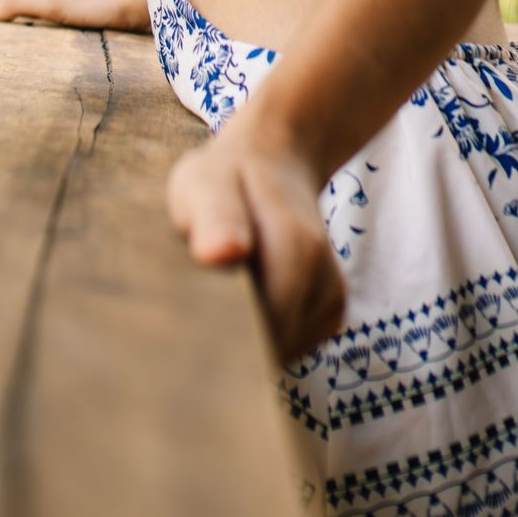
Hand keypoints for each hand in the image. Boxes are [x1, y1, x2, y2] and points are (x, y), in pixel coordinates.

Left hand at [164, 113, 346, 361]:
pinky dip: (262, 335)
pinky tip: (244, 300)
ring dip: (245, 339)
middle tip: (192, 314)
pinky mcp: (329, 315)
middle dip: (230, 346)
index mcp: (295, 250)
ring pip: (279, 353)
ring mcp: (330, 302)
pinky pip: (289, 348)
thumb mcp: (206, 183)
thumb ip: (215, 216)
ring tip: (220, 294)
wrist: (276, 163)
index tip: (187, 333)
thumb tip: (222, 252)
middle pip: (271, 349)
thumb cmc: (226, 178)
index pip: (264, 331)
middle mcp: (323, 282)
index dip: (222, 343)